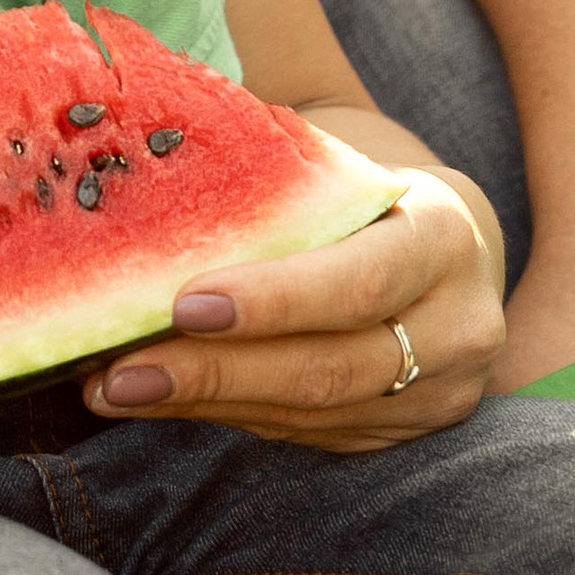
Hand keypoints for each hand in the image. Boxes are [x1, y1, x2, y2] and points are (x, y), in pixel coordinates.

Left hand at [85, 168, 501, 451]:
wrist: (439, 236)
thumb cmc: (358, 181)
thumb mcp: (336, 160)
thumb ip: (267, 174)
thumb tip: (127, 139)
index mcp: (449, 237)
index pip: (363, 281)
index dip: (275, 299)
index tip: (184, 299)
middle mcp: (461, 329)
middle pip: (333, 366)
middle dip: (217, 371)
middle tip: (120, 368)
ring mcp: (438, 396)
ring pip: (314, 412)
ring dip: (207, 403)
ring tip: (113, 386)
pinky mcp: (399, 435)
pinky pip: (306, 435)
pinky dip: (228, 417)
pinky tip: (156, 398)